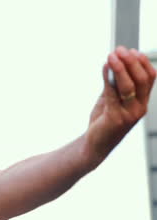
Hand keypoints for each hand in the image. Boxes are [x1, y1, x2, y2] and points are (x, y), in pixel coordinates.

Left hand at [87, 46, 155, 164]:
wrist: (94, 144)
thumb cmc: (104, 120)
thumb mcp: (111, 98)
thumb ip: (115, 83)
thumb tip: (114, 60)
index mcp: (142, 102)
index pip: (150, 78)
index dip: (142, 62)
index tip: (131, 50)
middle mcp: (139, 108)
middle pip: (141, 79)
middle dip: (131, 62)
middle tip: (119, 49)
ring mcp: (128, 114)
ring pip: (128, 86)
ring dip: (120, 68)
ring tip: (111, 55)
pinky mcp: (115, 118)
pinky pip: (112, 94)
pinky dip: (107, 78)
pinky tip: (104, 67)